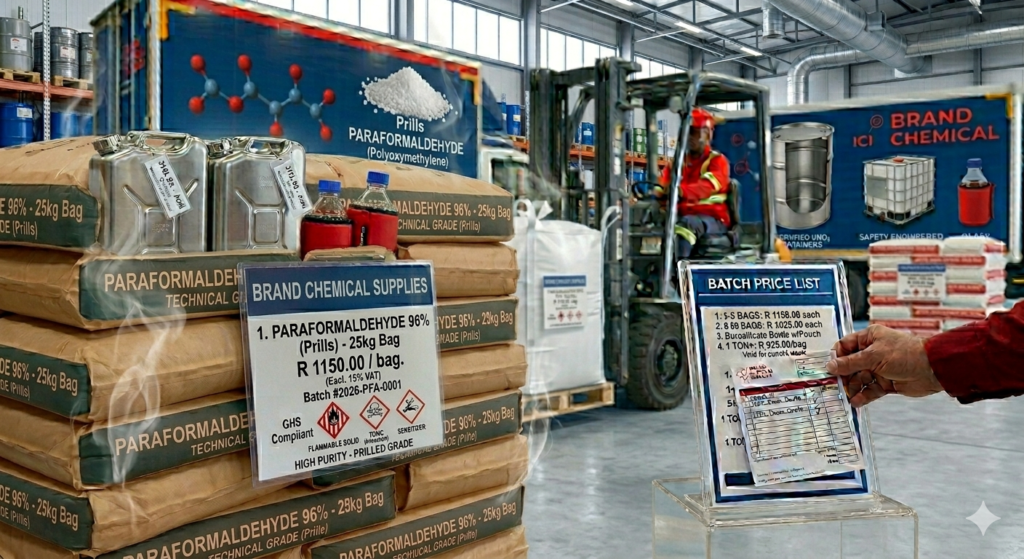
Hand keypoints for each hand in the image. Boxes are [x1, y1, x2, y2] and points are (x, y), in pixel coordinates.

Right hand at [826, 325, 943, 406]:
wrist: (932, 369)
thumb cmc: (905, 354)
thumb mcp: (873, 356)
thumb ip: (850, 363)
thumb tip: (830, 366)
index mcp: (869, 338)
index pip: (845, 346)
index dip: (836, 357)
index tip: (828, 369)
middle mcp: (872, 352)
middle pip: (850, 365)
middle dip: (843, 376)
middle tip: (835, 386)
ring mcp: (879, 368)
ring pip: (859, 379)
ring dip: (853, 388)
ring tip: (846, 396)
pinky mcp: (886, 383)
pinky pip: (870, 390)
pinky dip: (863, 396)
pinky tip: (856, 402)